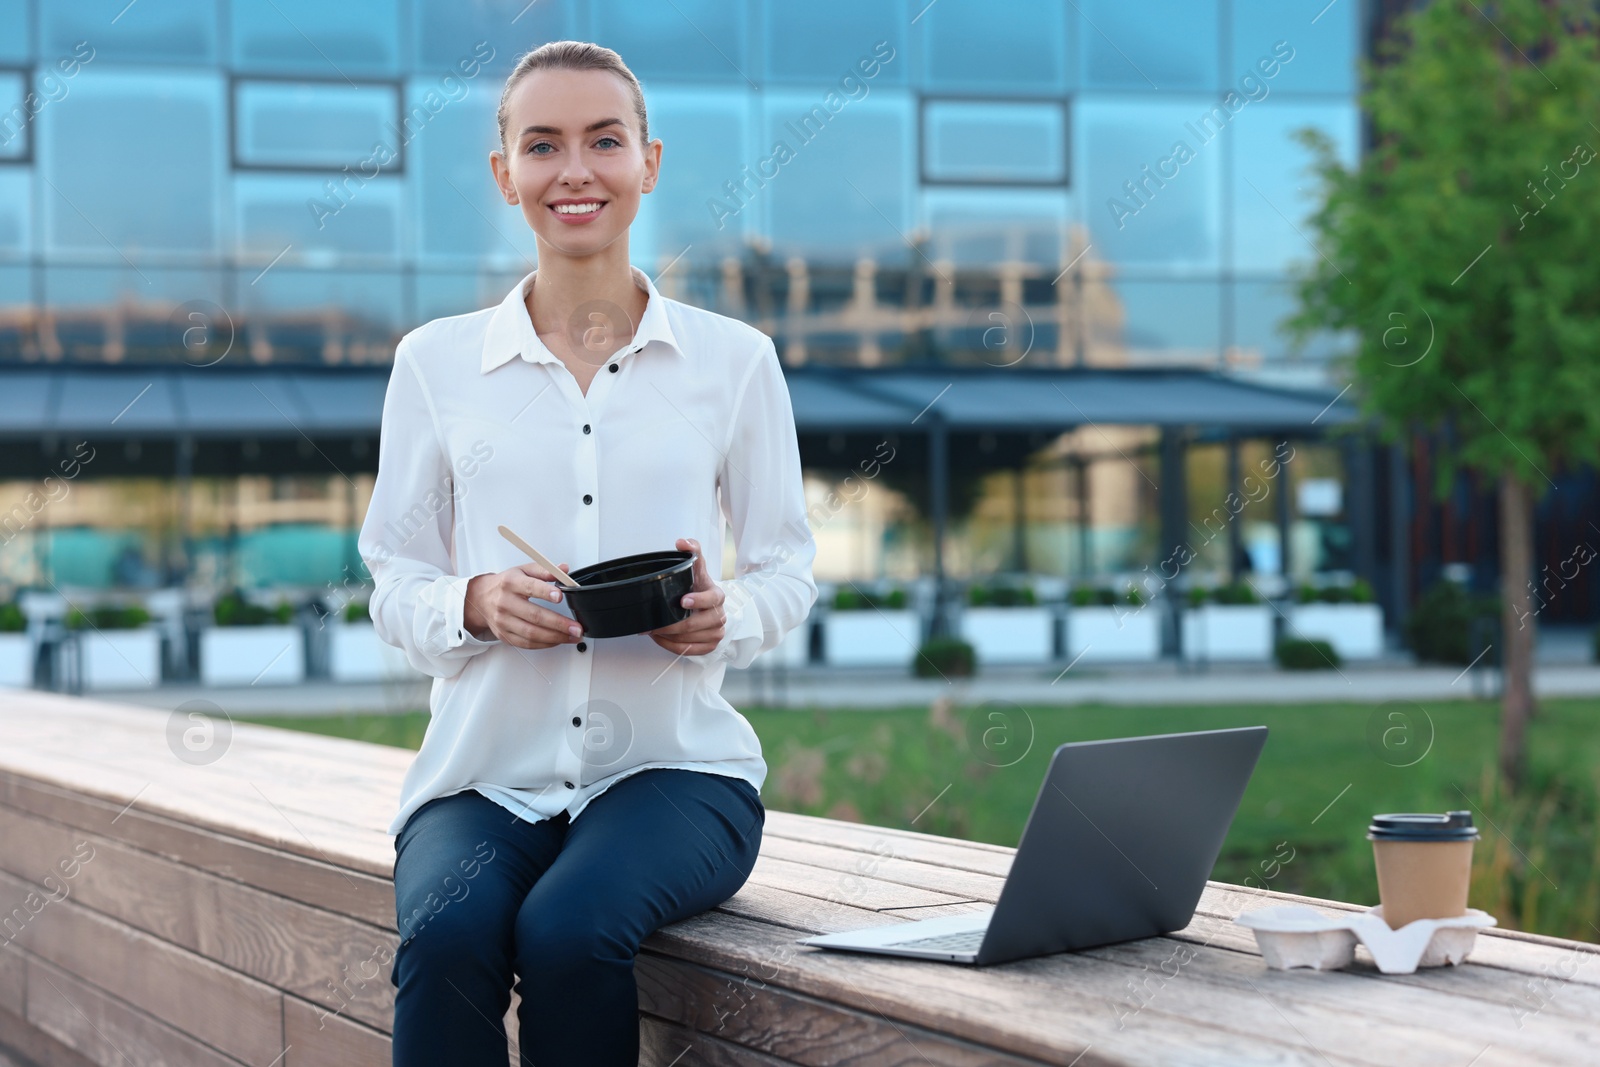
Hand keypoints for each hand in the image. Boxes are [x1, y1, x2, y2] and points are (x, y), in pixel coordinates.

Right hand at [463, 562, 583, 649]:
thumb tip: (564, 570)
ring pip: (531, 634)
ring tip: (572, 636)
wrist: (481, 599)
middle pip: (534, 616)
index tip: (560, 596)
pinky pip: (526, 644)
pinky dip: (545, 644)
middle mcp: (505, 603)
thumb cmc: (506, 584)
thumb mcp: (523, 570)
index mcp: (511, 583)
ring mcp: (503, 622)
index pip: (529, 587)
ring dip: (555, 637)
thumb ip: (545, 570)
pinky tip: (558, 640)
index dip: (545, 592)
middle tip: (576, 628)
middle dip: (558, 624)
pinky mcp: (504, 635)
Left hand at [647, 537, 725, 655]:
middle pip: (696, 624)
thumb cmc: (699, 588)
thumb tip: (682, 542)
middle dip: (672, 624)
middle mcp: (719, 616)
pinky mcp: (709, 647)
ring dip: (668, 636)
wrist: (707, 607)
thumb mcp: (697, 568)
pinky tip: (660, 638)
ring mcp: (716, 634)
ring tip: (652, 629)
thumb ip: (692, 550)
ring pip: (689, 640)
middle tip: (653, 623)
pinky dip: (671, 646)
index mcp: (718, 596)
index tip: (682, 601)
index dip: (698, 601)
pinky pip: (688, 651)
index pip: (712, 600)